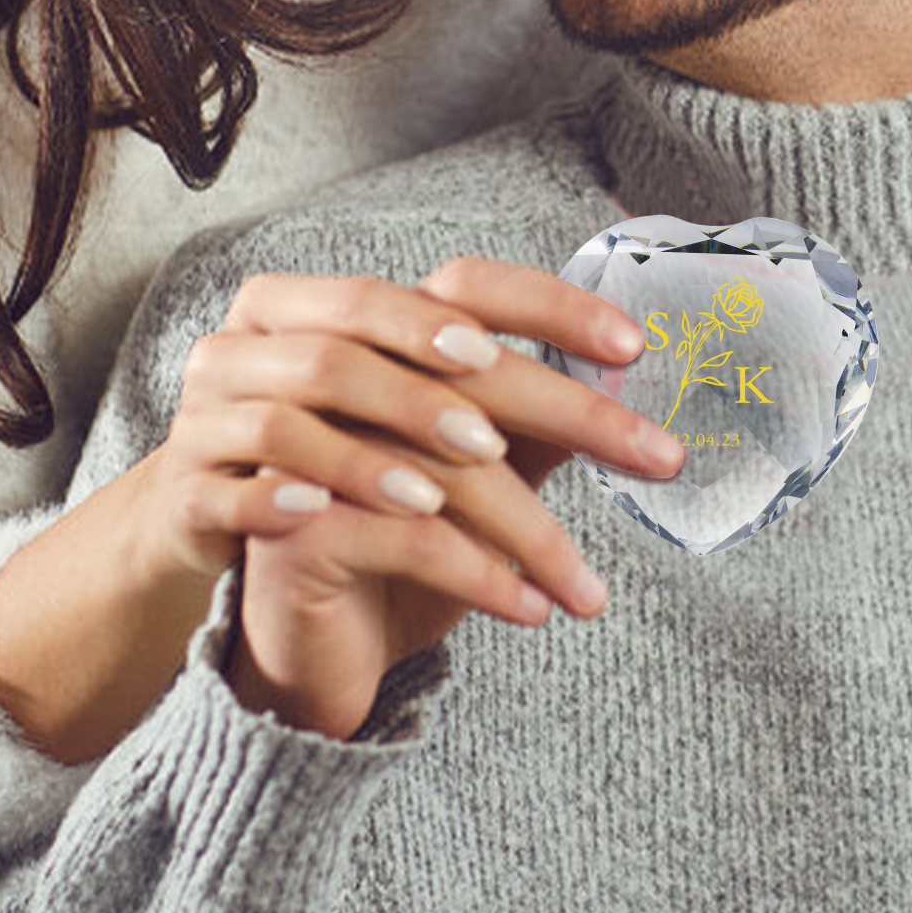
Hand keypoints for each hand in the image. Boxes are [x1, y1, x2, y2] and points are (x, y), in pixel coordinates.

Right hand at [140, 255, 684, 739]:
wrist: (276, 627)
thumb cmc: (383, 534)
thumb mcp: (461, 472)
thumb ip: (520, 425)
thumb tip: (619, 399)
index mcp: (356, 326)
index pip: (462, 285)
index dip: (548, 307)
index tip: (633, 347)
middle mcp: (302, 358)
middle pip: (446, 365)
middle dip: (563, 410)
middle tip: (654, 457)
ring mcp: (263, 431)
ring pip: (408, 461)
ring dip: (506, 517)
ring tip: (569, 566)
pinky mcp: (258, 520)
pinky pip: (367, 537)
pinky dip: (458, 572)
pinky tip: (521, 609)